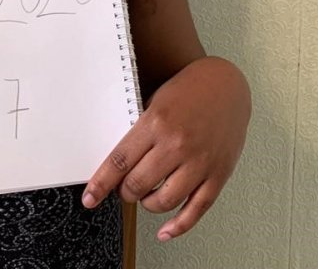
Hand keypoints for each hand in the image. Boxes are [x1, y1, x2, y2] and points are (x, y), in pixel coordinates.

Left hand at [82, 57, 249, 240]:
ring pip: (163, 201)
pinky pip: (196, 209)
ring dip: (147, 204)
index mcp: (156, 123)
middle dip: (125, 192)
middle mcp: (177, 145)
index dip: (101, 184)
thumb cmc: (188, 91)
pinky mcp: (218, 175)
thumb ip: (139, 132)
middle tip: (124, 188)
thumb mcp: (155, 102)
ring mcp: (199, 162)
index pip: (120, 162)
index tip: (90, 198)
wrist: (227, 85)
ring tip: (145, 196)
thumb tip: (118, 164)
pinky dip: (178, 226)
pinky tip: (165, 230)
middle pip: (138, 185)